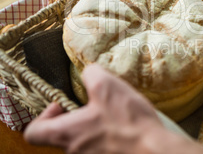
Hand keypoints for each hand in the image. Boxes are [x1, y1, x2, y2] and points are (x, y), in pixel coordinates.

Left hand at [23, 65, 169, 152]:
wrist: (154, 149)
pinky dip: (108, 135)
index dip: (43, 116)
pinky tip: (124, 125)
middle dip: (77, 117)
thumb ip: (91, 74)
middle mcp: (74, 151)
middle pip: (62, 135)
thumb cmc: (128, 121)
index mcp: (66, 133)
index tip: (61, 105)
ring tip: (114, 114)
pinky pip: (100, 147)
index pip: (33, 133)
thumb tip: (89, 72)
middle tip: (95, 105)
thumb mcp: (107, 85)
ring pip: (83, 140)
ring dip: (94, 126)